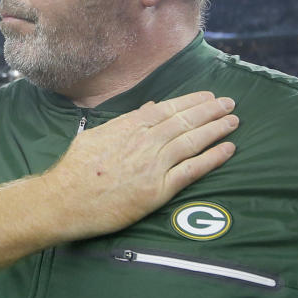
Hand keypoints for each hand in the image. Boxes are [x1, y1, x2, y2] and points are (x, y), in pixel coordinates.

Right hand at [43, 91, 237, 241]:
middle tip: (229, 103)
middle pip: (183, 122)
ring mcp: (152, 165)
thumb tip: (149, 108)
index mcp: (126, 127)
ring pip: (192, 142)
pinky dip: (212, 158)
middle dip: (209, 111)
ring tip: (233, 121)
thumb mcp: (93, 135)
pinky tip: (227, 149)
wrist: (65, 201)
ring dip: (216, 129)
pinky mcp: (157, 189)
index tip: (207, 97)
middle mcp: (143, 142)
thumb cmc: (74, 170)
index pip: (166, 109)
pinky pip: (192, 170)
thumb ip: (123, 122)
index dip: (190, 101)